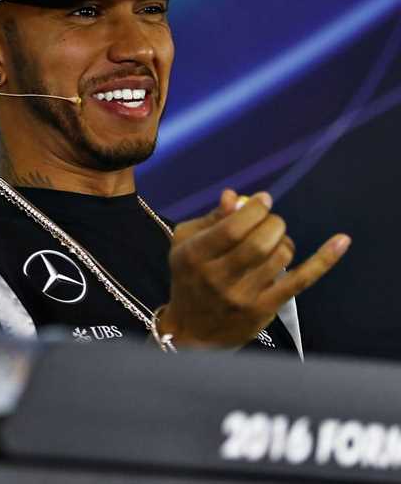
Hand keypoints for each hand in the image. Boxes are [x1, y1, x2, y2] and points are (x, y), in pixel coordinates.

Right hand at [160, 189, 349, 347]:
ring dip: (284, 240)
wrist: (192, 330)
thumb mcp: (185, 244)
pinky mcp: (264, 309)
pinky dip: (323, 260)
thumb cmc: (190, 277)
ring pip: (280, 257)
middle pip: (259, 242)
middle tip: (270, 221)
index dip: (254, 209)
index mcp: (193, 256)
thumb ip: (212, 219)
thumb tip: (236, 196)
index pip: (231, 228)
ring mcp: (243, 296)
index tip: (264, 201)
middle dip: (273, 223)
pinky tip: (341, 241)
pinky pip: (300, 281)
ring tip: (274, 241)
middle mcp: (217, 277)